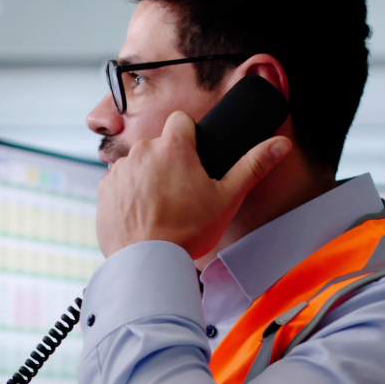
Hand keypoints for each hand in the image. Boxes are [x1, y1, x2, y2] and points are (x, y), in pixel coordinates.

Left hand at [95, 111, 291, 258]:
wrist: (148, 263)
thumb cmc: (187, 231)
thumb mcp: (227, 198)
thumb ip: (253, 166)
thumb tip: (280, 144)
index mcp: (172, 147)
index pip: (181, 121)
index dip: (189, 137)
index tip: (194, 158)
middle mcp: (141, 152)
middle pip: (159, 144)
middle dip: (169, 161)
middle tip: (181, 191)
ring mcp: (119, 171)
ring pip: (138, 163)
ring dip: (148, 177)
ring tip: (161, 206)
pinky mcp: (104, 191)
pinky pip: (120, 184)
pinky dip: (129, 195)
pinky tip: (142, 214)